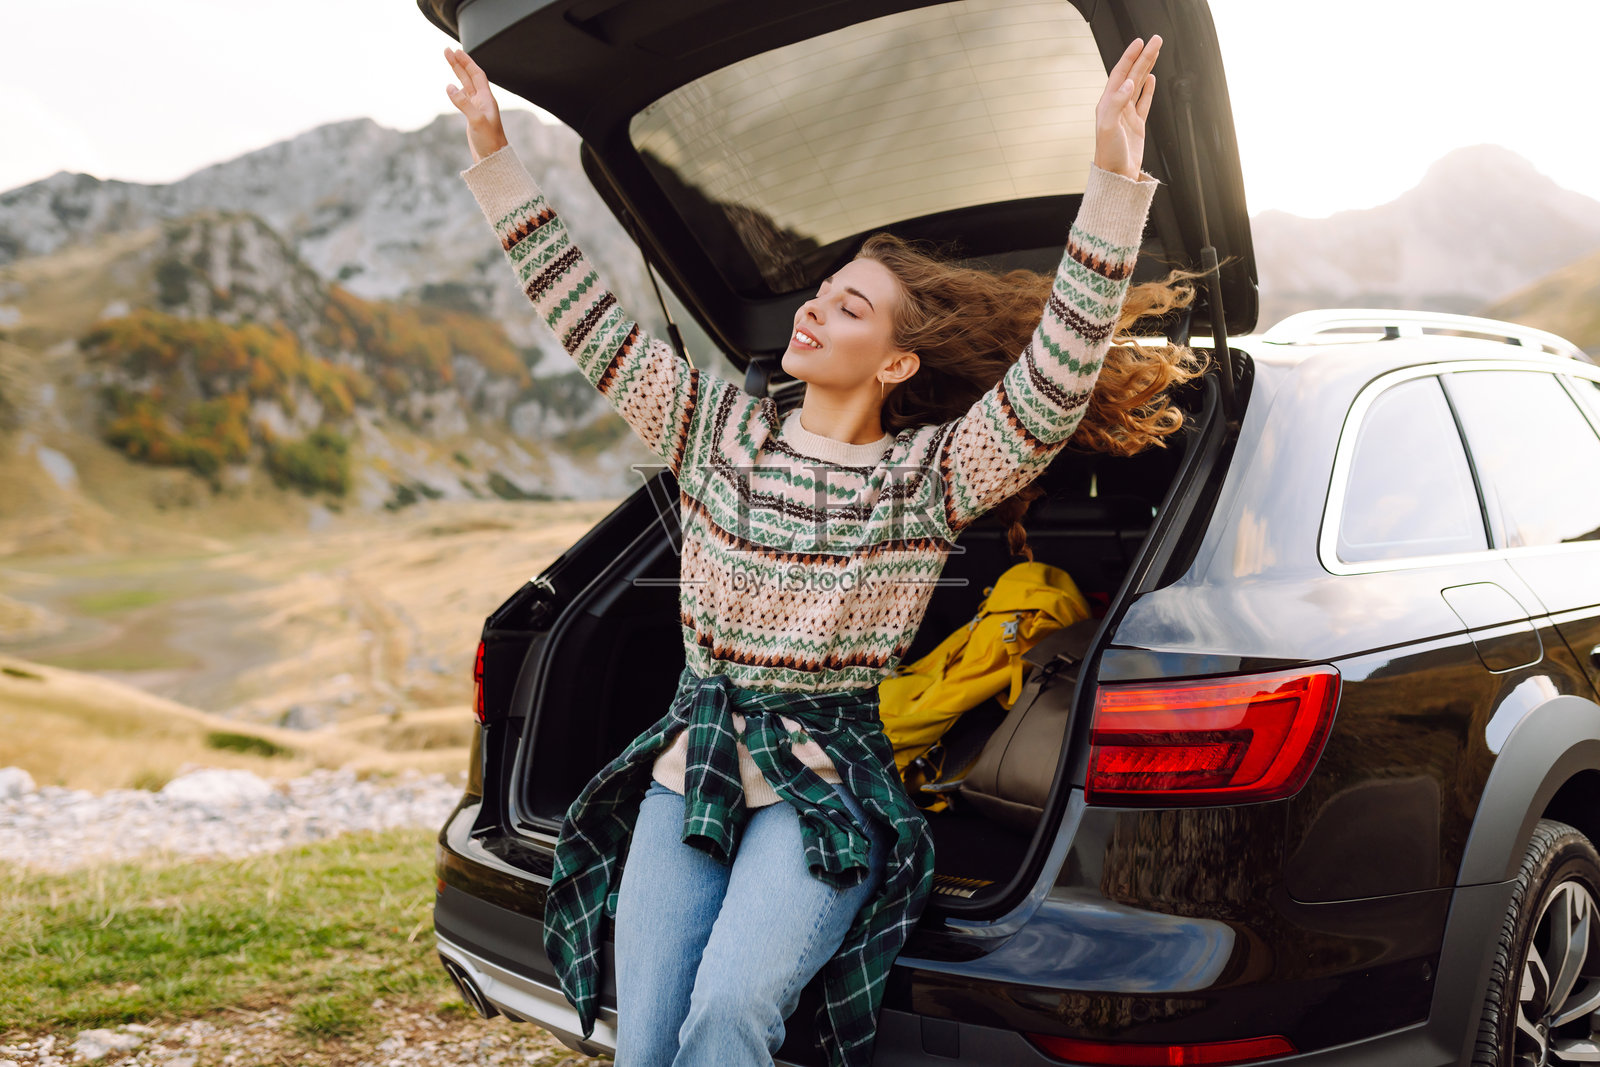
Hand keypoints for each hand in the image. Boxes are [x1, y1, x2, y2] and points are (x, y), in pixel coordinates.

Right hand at [444, 47, 507, 163]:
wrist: (494, 159)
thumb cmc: (489, 141)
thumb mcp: (476, 121)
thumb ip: (463, 103)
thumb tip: (449, 86)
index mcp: (486, 99)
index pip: (476, 74)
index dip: (467, 62)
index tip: (456, 51)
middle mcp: (483, 101)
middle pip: (470, 76)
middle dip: (459, 63)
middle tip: (447, 50)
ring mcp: (477, 109)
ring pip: (466, 86)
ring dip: (458, 73)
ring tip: (448, 60)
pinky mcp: (472, 117)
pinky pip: (464, 98)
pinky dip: (457, 89)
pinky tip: (452, 86)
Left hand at [1094, 35, 1160, 180]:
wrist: (1116, 176)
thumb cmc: (1109, 154)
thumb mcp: (1109, 127)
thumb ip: (1117, 103)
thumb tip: (1127, 83)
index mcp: (1108, 104)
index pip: (1119, 73)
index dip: (1129, 57)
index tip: (1139, 42)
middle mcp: (1116, 106)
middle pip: (1132, 75)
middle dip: (1144, 57)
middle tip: (1156, 40)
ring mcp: (1127, 115)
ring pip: (1139, 85)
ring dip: (1147, 68)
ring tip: (1155, 52)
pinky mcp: (1136, 125)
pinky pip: (1143, 102)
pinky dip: (1148, 89)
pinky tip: (1151, 79)